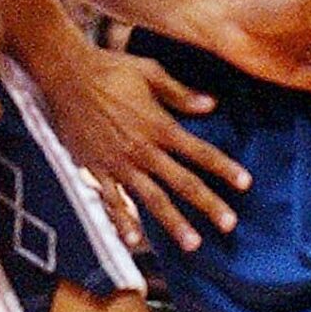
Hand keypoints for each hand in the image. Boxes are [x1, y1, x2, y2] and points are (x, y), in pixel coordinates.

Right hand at [42, 46, 250, 253]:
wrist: (65, 74)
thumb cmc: (110, 69)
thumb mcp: (150, 72)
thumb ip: (181, 93)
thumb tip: (212, 104)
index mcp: (159, 125)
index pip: (200, 151)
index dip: (224, 167)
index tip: (245, 183)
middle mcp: (142, 149)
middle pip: (182, 182)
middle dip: (207, 204)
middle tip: (229, 224)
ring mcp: (118, 162)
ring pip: (151, 198)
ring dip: (173, 222)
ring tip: (192, 243)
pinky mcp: (95, 168)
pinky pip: (111, 200)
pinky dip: (122, 221)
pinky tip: (134, 240)